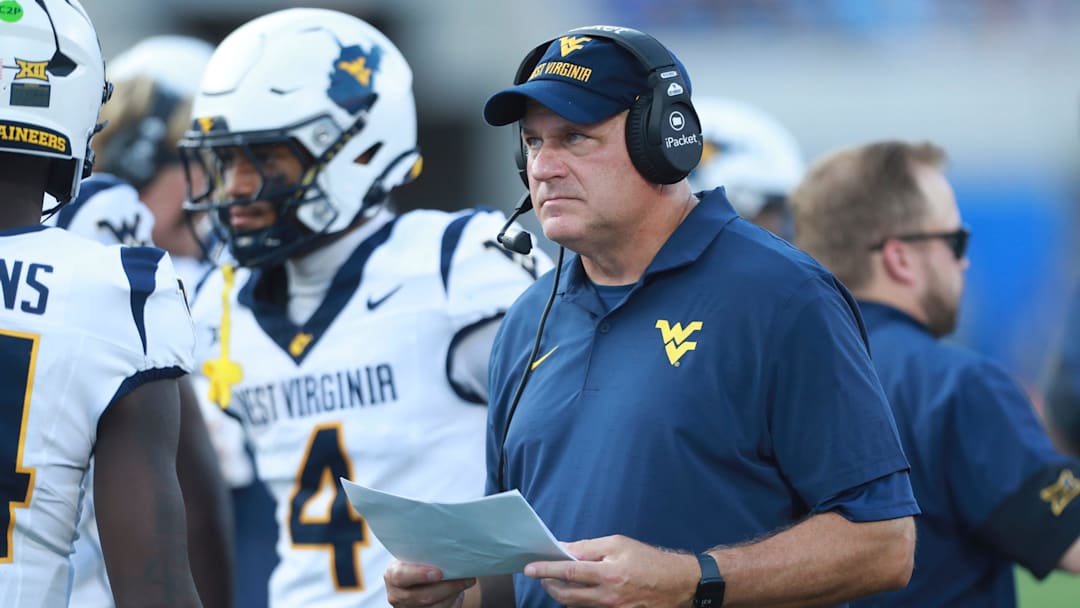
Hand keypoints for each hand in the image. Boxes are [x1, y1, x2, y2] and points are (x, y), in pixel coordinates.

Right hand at [384, 561, 475, 607]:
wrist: (415, 578)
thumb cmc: (418, 561)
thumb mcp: (414, 555)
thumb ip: (424, 553)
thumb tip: (449, 546)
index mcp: (392, 575)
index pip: (401, 576)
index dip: (420, 575)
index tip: (439, 572)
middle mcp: (396, 596)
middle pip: (422, 596)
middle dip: (447, 587)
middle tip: (467, 577)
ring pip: (435, 607)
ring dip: (453, 595)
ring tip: (468, 582)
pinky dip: (453, 603)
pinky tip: (460, 592)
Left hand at [524, 535, 698, 606]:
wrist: (678, 584)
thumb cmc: (649, 560)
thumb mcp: (619, 544)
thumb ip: (589, 548)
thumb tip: (564, 549)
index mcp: (608, 574)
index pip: (568, 573)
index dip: (546, 570)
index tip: (530, 568)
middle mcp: (608, 597)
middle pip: (566, 595)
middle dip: (548, 585)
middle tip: (540, 574)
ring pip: (575, 605)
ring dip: (561, 594)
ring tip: (555, 581)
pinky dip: (578, 601)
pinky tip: (576, 590)